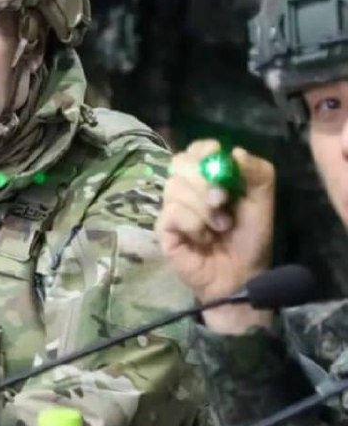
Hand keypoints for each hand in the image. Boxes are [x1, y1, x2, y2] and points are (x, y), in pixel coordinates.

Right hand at [156, 140, 274, 333]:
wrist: (241, 276)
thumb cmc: (250, 239)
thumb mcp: (262, 202)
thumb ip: (257, 174)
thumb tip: (235, 153)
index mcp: (208, 176)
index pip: (195, 149)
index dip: (204, 151)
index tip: (218, 160)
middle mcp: (186, 187)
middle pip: (180, 163)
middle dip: (204, 180)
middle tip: (223, 200)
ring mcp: (171, 207)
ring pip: (175, 187)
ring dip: (203, 208)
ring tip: (219, 227)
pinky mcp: (163, 228)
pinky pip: (173, 213)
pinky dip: (194, 225)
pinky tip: (203, 239)